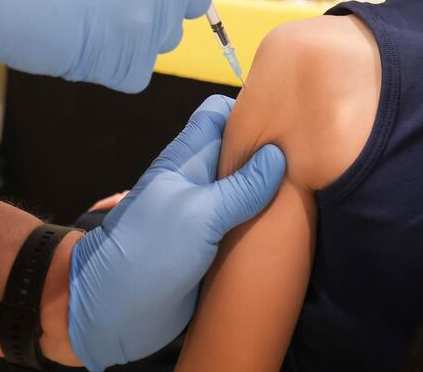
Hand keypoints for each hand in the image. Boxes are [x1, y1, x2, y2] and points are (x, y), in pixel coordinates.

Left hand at [68, 96, 285, 369]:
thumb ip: (240, 187)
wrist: (112, 313)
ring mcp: (205, 212)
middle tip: (309, 160)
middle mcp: (198, 179)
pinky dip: (263, 222)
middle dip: (269, 152)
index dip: (250, 109)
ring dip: (270, 191)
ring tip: (309, 192)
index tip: (288, 119)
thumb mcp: (199, 214)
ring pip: (244, 189)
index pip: (220, 113)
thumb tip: (278, 154)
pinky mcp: (211, 244)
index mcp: (188, 158)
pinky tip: (291, 228)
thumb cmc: (148, 252)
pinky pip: (242, 223)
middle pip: (238, 150)